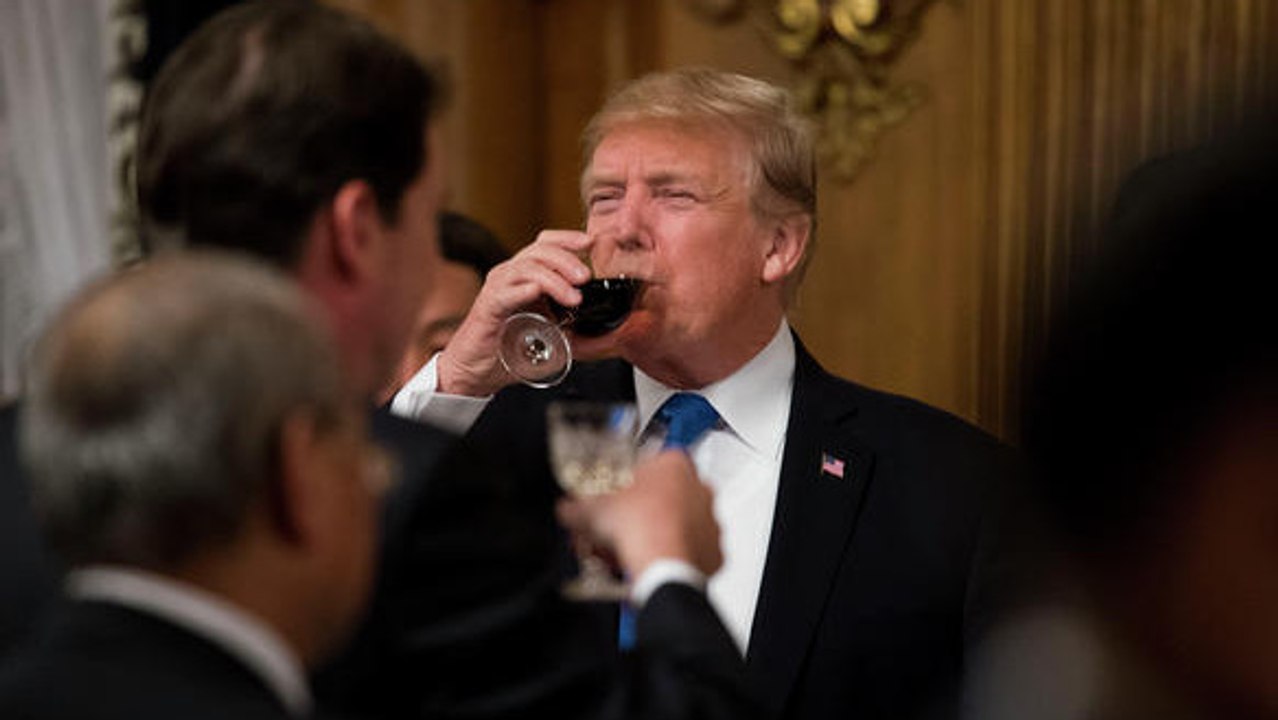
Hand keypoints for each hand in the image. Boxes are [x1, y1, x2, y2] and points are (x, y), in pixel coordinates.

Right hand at [436, 230, 590, 395]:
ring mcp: (497, 289)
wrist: (476, 370)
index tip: (591, 242)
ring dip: (554, 279)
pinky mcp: (487, 308)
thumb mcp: (548, 331)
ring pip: (526, 269)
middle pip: (539, 251)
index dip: (567, 238)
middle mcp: (509, 276)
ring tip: (573, 297)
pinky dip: (523, 290)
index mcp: (524, 276)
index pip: (545, 244)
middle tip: (585, 277)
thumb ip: (570, 322)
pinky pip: (504, 293)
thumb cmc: (508, 348)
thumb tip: (605, 327)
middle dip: (566, 260)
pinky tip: (537, 293)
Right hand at [557, 451, 722, 577]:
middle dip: (645, 508)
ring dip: (660, 532)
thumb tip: (567, 510)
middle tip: (623, 523)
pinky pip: (693, 552)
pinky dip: (674, 557)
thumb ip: (577, 506)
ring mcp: (710, 521)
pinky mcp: (714, 551)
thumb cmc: (637, 526)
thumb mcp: (592, 508)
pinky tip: (653, 562)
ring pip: (683, 523)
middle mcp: (700, 489)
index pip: (653, 463)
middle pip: (670, 494)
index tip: (619, 493)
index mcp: (675, 464)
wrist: (661, 564)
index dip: (631, 480)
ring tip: (634, 546)